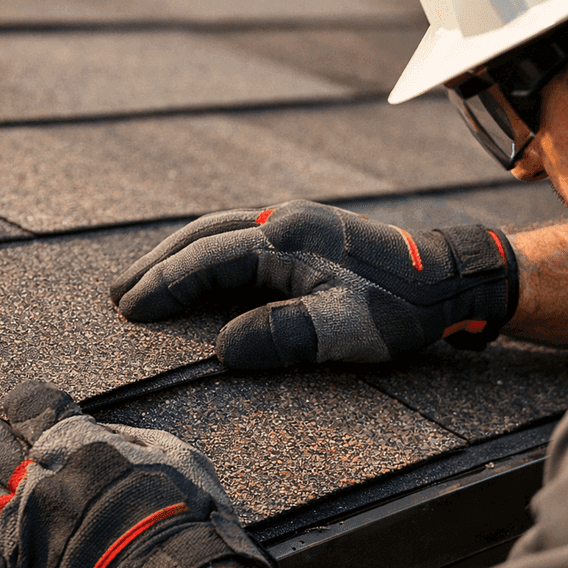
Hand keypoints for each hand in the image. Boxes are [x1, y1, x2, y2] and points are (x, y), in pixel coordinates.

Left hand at [0, 382, 276, 567]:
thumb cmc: (183, 518)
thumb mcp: (175, 455)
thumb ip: (131, 438)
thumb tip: (102, 431)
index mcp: (76, 444)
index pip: (30, 404)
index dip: (25, 406)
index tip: (24, 413)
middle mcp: (37, 479)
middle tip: (1, 452)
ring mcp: (17, 528)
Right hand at [110, 200, 518, 367]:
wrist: (449, 279)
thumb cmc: (399, 308)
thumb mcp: (344, 330)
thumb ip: (282, 336)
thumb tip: (221, 349)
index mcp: (287, 237)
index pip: (207, 259)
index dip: (164, 286)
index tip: (129, 313)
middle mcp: (285, 218)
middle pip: (203, 236)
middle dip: (157, 265)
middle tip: (118, 295)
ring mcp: (295, 220)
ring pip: (219, 231)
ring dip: (179, 255)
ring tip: (145, 281)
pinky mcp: (306, 231)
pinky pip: (240, 236)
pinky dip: (207, 252)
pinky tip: (200, 270)